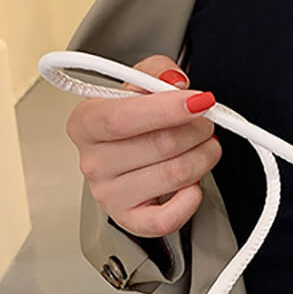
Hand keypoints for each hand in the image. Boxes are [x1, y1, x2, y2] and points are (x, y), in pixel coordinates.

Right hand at [65, 54, 221, 237]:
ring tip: (206, 147)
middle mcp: (92, 162)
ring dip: (203, 158)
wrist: (129, 158)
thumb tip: (174, 81)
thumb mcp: (138, 87)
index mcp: (85, 124)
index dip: (166, 110)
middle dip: (195, 131)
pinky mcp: (130, 220)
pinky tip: (193, 184)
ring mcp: (109, 195)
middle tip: (206, 123)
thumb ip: (155, 73)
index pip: (121, 118)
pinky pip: (167, 218)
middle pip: (157, 145)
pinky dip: (191, 199)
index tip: (199, 101)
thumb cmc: (133, 124)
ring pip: (172, 175)